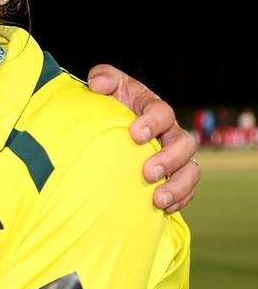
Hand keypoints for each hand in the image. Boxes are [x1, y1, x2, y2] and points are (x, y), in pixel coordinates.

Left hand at [88, 64, 198, 212]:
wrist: (110, 129)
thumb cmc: (110, 105)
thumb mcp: (105, 86)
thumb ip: (103, 78)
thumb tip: (97, 85)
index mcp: (154, 110)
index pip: (162, 113)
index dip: (152, 123)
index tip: (135, 134)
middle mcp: (170, 133)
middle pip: (184, 144)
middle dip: (168, 159)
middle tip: (147, 173)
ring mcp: (175, 156)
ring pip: (191, 170)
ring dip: (177, 186)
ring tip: (157, 200)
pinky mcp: (173, 176)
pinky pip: (187, 190)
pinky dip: (180, 200)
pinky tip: (164, 209)